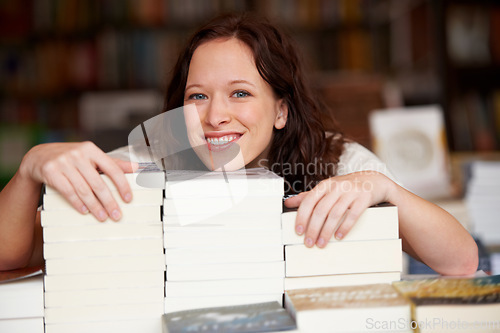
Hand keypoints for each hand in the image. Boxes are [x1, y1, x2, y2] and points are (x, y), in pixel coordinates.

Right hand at [19, 142, 136, 221]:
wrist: (39, 156)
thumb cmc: (71, 158)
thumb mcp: (91, 157)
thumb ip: (112, 163)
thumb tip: (136, 167)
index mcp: (91, 149)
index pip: (112, 168)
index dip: (122, 185)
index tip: (128, 199)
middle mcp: (78, 154)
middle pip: (98, 183)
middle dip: (109, 201)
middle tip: (116, 215)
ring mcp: (63, 162)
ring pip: (83, 189)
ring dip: (95, 206)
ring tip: (103, 216)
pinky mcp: (51, 171)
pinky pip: (68, 191)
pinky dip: (78, 203)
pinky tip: (85, 211)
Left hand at [284, 171, 392, 247]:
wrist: (373, 181)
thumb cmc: (346, 187)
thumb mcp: (326, 188)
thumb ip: (308, 196)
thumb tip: (287, 203)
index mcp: (325, 185)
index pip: (309, 201)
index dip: (302, 217)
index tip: (298, 231)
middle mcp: (337, 187)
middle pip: (321, 210)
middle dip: (313, 229)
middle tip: (309, 242)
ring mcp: (351, 192)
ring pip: (335, 214)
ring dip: (326, 232)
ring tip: (321, 243)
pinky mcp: (364, 198)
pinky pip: (353, 215)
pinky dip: (345, 227)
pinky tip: (339, 236)